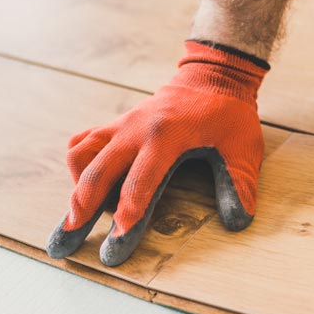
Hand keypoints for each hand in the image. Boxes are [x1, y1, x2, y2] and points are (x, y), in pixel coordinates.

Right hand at [46, 41, 267, 265]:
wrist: (212, 76)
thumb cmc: (228, 114)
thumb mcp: (243, 147)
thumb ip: (239, 183)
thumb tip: (239, 221)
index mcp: (167, 136)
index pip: (140, 180)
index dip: (129, 211)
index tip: (119, 236)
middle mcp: (136, 129)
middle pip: (97, 170)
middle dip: (83, 204)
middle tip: (70, 235)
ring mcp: (121, 125)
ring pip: (81, 154)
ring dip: (76, 185)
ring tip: (80, 213)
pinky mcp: (115, 124)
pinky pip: (83, 142)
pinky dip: (78, 163)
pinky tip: (85, 184)